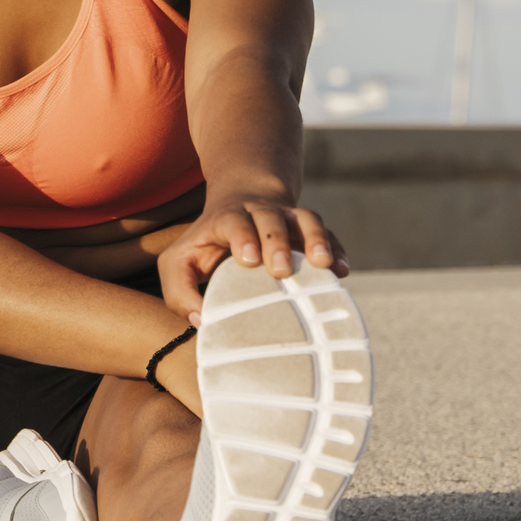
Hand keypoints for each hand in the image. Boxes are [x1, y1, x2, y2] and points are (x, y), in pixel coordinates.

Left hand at [154, 194, 346, 317]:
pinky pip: (327, 232)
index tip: (249, 259)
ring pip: (305, 218)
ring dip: (316, 238)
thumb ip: (178, 292)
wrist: (238, 201)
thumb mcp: (178, 262)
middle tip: (281, 269)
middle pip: (272, 218)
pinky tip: (342, 270)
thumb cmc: (206, 243)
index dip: (243, 236)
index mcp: (227, 218)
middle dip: (278, 241)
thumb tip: (202, 319)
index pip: (235, 221)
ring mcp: (288, 216)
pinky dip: (337, 248)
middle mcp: (260, 212)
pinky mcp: (307, 227)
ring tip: (324, 264)